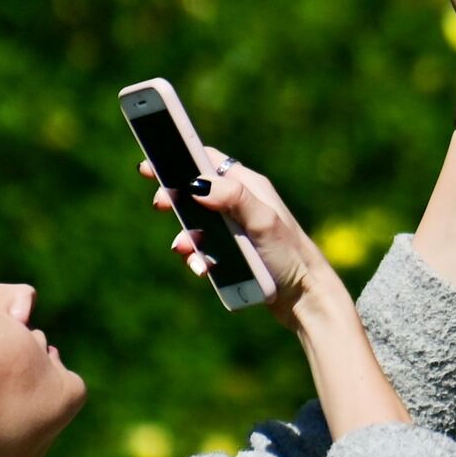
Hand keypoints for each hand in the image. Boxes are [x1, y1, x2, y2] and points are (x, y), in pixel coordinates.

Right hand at [140, 151, 343, 329]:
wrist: (305, 298)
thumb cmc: (290, 256)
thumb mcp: (263, 222)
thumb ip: (234, 199)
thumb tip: (198, 183)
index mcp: (249, 186)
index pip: (208, 161)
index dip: (178, 158)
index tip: (150, 162)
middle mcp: (240, 204)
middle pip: (195, 192)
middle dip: (175, 199)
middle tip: (160, 205)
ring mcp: (234, 230)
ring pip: (195, 226)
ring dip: (184, 237)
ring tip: (184, 249)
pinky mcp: (232, 254)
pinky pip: (203, 251)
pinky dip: (196, 258)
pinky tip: (201, 269)